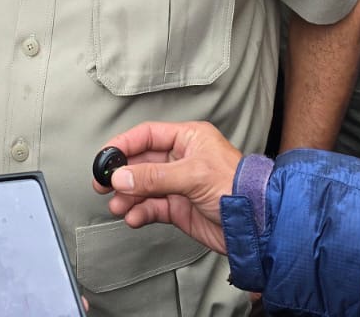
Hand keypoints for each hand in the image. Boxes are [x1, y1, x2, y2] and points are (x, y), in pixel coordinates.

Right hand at [97, 121, 241, 254]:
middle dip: (122, 175)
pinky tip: (133, 217)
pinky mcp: (179, 208)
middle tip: (102, 185)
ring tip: (117, 206)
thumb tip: (122, 177)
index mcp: (188, 139)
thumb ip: (154, 177)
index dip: (124, 145)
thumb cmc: (237, 188)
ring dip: (128, 197)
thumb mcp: (193, 175)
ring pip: (143, 187)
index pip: (147, 135)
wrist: (257, 225)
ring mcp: (179, 184)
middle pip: (141, 162)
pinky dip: (140, 212)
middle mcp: (181, 159)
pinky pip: (152, 207)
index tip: (105, 157)